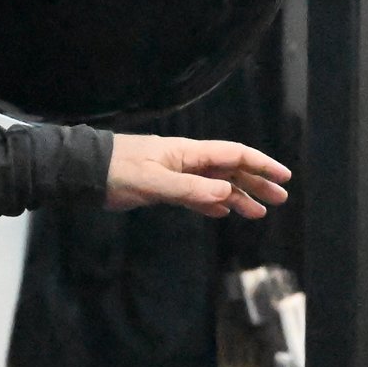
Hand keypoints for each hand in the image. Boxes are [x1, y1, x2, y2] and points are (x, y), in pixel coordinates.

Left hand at [106, 134, 291, 218]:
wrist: (83, 173)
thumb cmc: (115, 172)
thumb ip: (189, 189)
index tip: (283, 177)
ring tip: (258, 212)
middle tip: (280, 199)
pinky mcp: (163, 188)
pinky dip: (212, 203)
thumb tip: (226, 195)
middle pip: (230, 170)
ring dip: (238, 196)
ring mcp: (175, 174)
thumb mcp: (153, 182)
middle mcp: (186, 161)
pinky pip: (196, 195)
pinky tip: (223, 212)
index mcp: (188, 154)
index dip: (260, 165)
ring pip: (215, 184)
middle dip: (256, 183)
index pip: (233, 156)